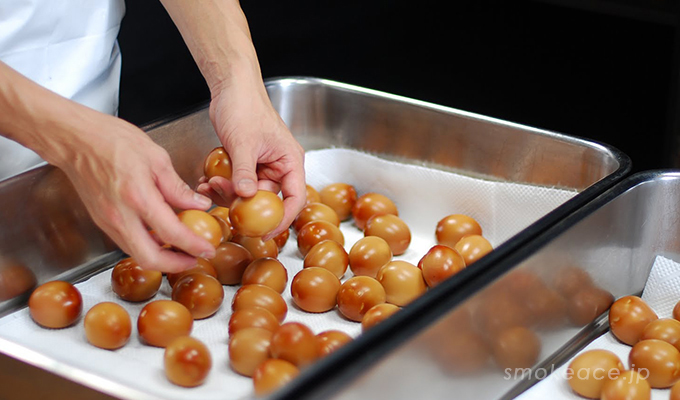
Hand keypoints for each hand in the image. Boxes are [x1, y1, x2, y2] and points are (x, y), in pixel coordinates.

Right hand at [56, 112, 216, 272]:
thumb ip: (178, 187)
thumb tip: (200, 205)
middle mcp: (120, 215)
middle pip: (150, 258)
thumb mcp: (156, 157)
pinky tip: (160, 238)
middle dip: (176, 265)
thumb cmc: (112, 140)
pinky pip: (127, 244)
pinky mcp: (102, 222)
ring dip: (161, 259)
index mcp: (138, 197)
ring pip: (137, 254)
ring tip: (182, 250)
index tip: (207, 250)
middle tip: (195, 259)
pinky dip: (146, 247)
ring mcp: (108, 222)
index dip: (193, 246)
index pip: (171, 233)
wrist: (76, 140)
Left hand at [197, 74, 305, 240]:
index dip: (283, 219)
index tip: (266, 232)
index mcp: (289, 161)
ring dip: (227, 193)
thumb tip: (245, 196)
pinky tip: (206, 181)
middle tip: (221, 197)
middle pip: (266, 199)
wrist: (230, 86)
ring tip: (209, 184)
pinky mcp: (245, 164)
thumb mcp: (243, 142)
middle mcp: (279, 166)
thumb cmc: (245, 105)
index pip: (295, 198)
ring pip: (247, 193)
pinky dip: (222, 185)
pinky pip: (236, 183)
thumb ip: (245, 171)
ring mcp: (261, 166)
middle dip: (242, 203)